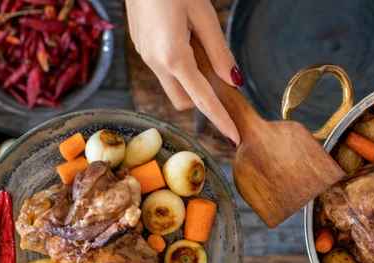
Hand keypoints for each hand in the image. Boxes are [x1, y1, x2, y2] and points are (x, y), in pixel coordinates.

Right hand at [127, 0, 241, 144]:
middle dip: (201, 98)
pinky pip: (162, 68)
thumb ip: (219, 51)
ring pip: (172, 85)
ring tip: (196, 44)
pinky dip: (178, 65)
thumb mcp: (203, 14)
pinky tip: (182, 37)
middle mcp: (155, 61)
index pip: (202, 99)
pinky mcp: (140, 47)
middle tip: (218, 74)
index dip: (220, 120)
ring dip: (189, 79)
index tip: (233, 137)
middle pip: (183, 101)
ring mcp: (144, 55)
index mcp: (173, 56)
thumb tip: (233, 81)